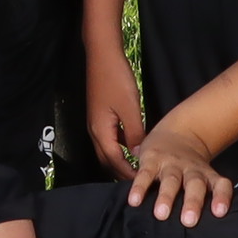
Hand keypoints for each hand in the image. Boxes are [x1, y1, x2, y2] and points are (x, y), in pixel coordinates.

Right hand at [85, 46, 148, 169]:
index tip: (142, 181)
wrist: (102, 55)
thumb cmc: (116, 79)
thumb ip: (135, 133)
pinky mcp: (99, 116)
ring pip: (107, 150)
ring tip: (137, 167)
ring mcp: (95, 123)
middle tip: (140, 179)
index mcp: (100, 131)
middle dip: (121, 171)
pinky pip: (109, 139)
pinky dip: (119, 147)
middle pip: (106, 160)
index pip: (113, 161)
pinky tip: (132, 145)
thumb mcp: (130, 108)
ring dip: (119, 160)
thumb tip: (139, 154)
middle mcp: (94, 130)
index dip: (128, 173)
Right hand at [124, 125, 230, 222]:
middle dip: (193, 202)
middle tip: (189, 221)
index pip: (220, 184)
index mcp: (206, 175)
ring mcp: (171, 164)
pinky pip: (145, 175)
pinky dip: (139, 188)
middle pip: (195, 185)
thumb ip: (203, 198)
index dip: (222, 197)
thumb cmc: (189, 167)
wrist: (176, 134)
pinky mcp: (151, 160)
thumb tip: (203, 232)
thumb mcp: (202, 177)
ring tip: (161, 215)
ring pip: (171, 180)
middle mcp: (191, 169)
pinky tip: (135, 201)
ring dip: (166, 197)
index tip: (220, 212)